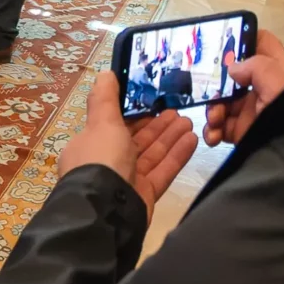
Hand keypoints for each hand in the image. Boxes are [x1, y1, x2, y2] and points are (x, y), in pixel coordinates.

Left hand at [57, 70, 195, 215]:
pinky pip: (163, 170)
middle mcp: (107, 162)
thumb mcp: (100, 124)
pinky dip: (176, 155)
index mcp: (90, 145)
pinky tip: (193, 140)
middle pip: (136, 140)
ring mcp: (127, 180)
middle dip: (156, 125)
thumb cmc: (101, 160)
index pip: (113, 125)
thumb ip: (105, 99)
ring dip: (169, 137)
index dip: (133, 114)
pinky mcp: (145, 194)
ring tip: (188, 120)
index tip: (152, 101)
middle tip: (177, 109)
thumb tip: (106, 74)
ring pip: (151, 154)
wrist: (107, 210)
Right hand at [204, 28, 283, 147]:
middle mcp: (266, 88)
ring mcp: (254, 111)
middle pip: (233, 75)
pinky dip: (212, 130)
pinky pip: (221, 126)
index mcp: (280, 71)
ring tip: (214, 121)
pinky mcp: (245, 132)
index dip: (243, 38)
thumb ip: (258, 68)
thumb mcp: (282, 87)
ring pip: (223, 101)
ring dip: (211, 109)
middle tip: (207, 92)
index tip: (221, 43)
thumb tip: (233, 68)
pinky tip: (213, 136)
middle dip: (215, 83)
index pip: (262, 43)